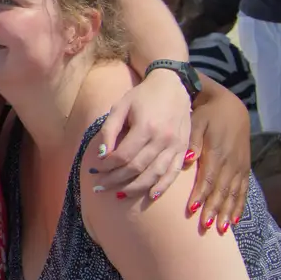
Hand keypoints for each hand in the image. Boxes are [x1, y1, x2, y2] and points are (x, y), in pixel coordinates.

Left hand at [90, 68, 192, 203]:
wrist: (172, 84)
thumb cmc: (143, 95)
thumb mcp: (120, 106)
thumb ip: (109, 130)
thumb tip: (102, 155)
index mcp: (146, 127)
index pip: (123, 156)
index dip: (108, 166)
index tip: (96, 168)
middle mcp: (163, 139)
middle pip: (137, 168)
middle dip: (115, 180)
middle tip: (100, 186)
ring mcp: (176, 145)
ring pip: (154, 175)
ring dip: (135, 188)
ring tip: (118, 194)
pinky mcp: (184, 148)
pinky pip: (173, 173)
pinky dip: (162, 186)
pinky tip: (150, 195)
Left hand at [184, 78, 250, 232]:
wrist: (230, 105)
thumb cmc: (207, 114)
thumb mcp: (197, 121)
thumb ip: (192, 140)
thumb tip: (188, 159)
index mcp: (218, 152)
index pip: (208, 178)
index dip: (201, 195)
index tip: (193, 210)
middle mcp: (231, 162)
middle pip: (222, 190)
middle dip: (213, 209)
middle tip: (205, 226)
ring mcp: (240, 165)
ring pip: (234, 193)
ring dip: (227, 211)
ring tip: (221, 229)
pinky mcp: (245, 167)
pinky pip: (243, 190)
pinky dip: (239, 205)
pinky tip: (235, 219)